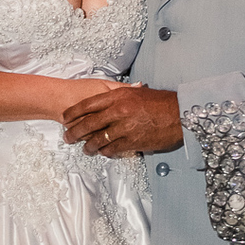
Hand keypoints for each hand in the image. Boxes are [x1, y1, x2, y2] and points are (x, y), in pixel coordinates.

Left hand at [61, 83, 182, 156]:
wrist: (179, 113)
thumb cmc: (161, 102)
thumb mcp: (137, 92)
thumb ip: (121, 95)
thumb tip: (109, 97)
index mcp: (118, 96)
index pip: (89, 104)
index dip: (74, 111)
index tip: (65, 117)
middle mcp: (118, 111)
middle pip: (89, 123)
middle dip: (75, 131)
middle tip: (67, 137)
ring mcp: (124, 127)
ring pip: (98, 139)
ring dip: (88, 145)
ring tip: (84, 149)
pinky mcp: (131, 142)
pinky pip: (112, 149)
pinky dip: (105, 151)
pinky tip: (102, 152)